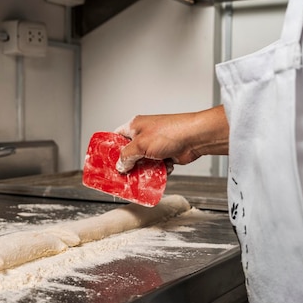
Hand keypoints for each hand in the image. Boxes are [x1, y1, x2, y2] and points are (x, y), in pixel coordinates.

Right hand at [114, 106, 228, 173]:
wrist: (196, 138)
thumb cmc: (171, 132)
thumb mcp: (140, 144)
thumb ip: (126, 156)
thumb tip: (120, 165)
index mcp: (135, 126)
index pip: (117, 137)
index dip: (111, 149)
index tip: (106, 162)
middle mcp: (145, 135)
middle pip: (130, 153)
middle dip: (128, 165)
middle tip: (122, 174)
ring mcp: (156, 146)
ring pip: (142, 163)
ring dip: (144, 170)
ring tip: (142, 175)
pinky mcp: (166, 155)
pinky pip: (155, 167)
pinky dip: (157, 171)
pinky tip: (161, 170)